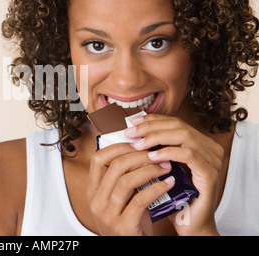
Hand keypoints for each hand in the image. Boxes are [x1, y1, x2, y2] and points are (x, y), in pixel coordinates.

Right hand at [86, 142, 174, 235]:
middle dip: (138, 156)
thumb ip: (123, 178)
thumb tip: (140, 150)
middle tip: (157, 153)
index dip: (117, 147)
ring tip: (165, 166)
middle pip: (114, 166)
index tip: (137, 143)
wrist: (130, 250)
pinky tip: (168, 183)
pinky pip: (140, 200)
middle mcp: (96, 201)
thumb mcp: (121, 199)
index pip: (97, 159)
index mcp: (93, 191)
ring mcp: (108, 215)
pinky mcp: (123, 227)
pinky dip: (156, 188)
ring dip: (149, 170)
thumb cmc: (130, 223)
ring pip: (126, 181)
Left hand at [125, 114, 223, 235]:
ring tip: (138, 145)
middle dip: (151, 127)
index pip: (174, 122)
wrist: (189, 223)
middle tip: (131, 133)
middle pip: (178, 125)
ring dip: (157, 138)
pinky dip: (168, 153)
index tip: (132, 122)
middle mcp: (209, 148)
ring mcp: (212, 160)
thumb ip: (155, 149)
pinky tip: (152, 157)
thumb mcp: (162, 167)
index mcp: (199, 143)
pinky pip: (189, 155)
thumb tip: (131, 132)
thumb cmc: (174, 196)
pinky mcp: (210, 174)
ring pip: (184, 136)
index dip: (152, 120)